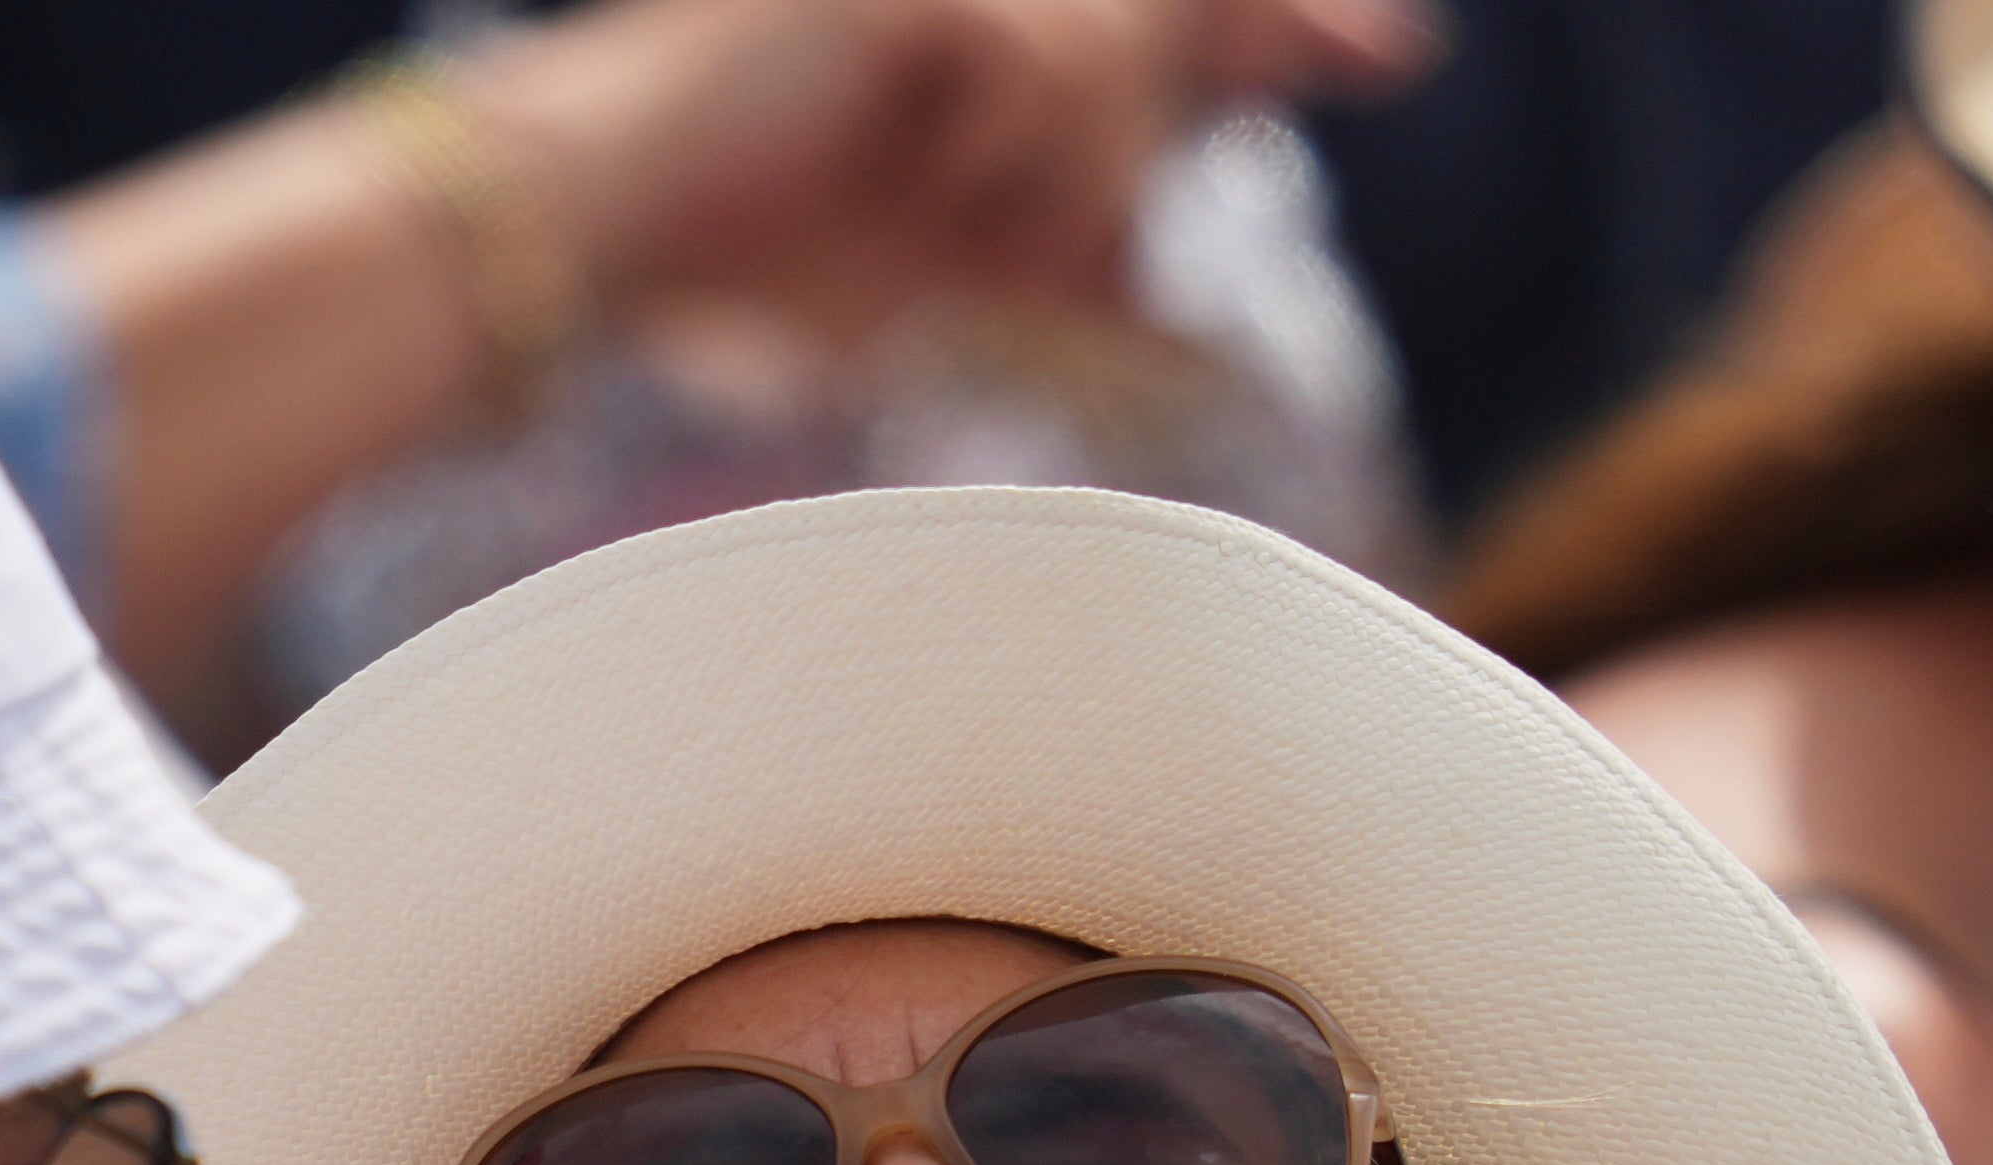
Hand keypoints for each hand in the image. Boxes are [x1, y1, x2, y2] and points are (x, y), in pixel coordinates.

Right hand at [476, 0, 1444, 332]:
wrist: (601, 226)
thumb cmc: (742, 263)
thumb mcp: (943, 278)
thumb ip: (1056, 259)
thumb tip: (1176, 307)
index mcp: (979, 49)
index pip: (1153, 34)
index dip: (1270, 36)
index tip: (1388, 52)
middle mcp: (970, 1)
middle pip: (1164, 18)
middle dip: (1277, 32)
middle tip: (1391, 52)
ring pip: (1118, 55)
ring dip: (1084, 173)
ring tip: (991, 235)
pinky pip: (1046, 58)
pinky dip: (1019, 151)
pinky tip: (942, 188)